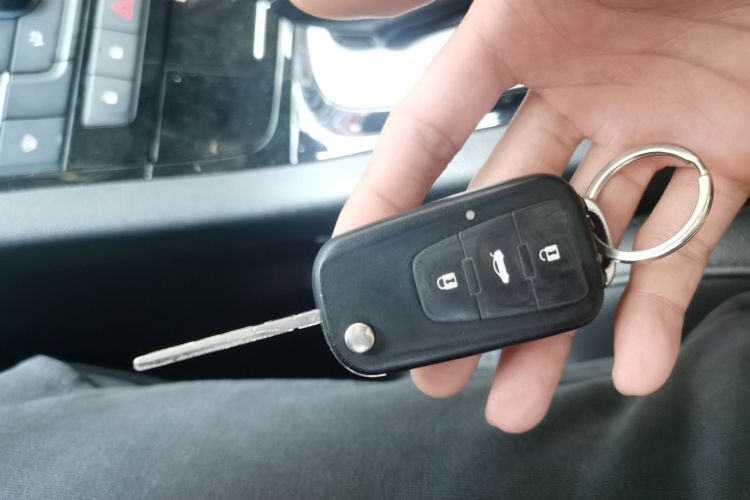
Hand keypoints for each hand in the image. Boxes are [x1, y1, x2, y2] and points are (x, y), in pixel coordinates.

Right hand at [292, 0, 749, 431]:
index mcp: (522, 36)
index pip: (432, 130)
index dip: (387, 196)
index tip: (356, 261)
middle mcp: (579, 92)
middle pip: (505, 212)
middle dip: (470, 294)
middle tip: (442, 362)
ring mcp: (652, 129)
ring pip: (587, 245)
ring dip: (553, 325)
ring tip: (518, 394)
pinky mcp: (728, 156)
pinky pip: (684, 244)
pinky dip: (659, 310)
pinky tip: (638, 362)